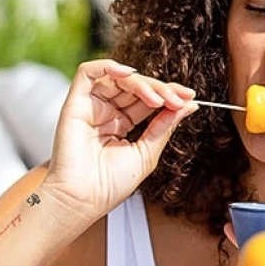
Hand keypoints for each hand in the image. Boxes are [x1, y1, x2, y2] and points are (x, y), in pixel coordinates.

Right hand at [41, 59, 197, 234]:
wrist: (83, 199)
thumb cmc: (109, 185)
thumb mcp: (147, 152)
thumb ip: (165, 125)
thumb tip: (189, 104)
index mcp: (120, 125)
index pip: (146, 100)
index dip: (167, 94)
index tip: (189, 98)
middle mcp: (105, 113)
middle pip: (135, 86)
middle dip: (160, 89)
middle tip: (178, 98)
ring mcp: (90, 106)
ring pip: (118, 78)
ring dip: (142, 83)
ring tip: (159, 99)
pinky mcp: (74, 103)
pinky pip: (88, 72)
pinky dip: (109, 66)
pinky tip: (129, 74)